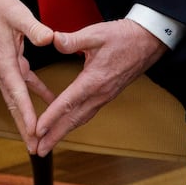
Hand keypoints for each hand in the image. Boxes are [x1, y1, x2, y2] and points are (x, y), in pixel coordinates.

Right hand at [0, 0, 56, 152]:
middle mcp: (0, 69)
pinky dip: (35, 94)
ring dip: (27, 117)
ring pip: (17, 98)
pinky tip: (49, 101)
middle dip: (24, 127)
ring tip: (39, 137)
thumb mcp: (18, 14)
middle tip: (36, 148)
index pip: (17, 92)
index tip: (35, 131)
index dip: (26, 113)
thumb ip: (34, 28)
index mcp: (3, 60)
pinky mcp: (9, 62)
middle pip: (14, 104)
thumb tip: (50, 39)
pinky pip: (23, 84)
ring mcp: (3, 67)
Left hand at [31, 20, 167, 155]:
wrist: (148, 42)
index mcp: (94, 80)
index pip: (68, 103)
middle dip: (54, 136)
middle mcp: (99, 93)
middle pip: (73, 119)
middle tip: (37, 150)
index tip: (37, 130)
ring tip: (47, 144)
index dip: (51, 117)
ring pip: (80, 119)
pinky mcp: (106, 94)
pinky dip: (73, 122)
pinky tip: (65, 125)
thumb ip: (73, 39)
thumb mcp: (96, 34)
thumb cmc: (123, 37)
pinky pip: (87, 113)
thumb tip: (52, 40)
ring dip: (63, 132)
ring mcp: (104, 96)